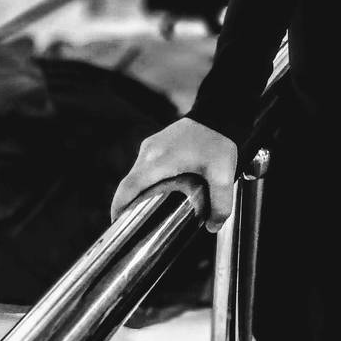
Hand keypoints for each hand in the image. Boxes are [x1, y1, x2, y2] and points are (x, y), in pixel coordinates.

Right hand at [110, 118, 238, 233]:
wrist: (219, 114)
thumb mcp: (223, 176)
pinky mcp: (155, 143)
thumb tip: (212, 226)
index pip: (129, 186)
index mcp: (160, 161)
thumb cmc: (219, 142)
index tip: (117, 223)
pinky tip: (154, 192)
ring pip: (135, 174)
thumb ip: (220, 204)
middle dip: (126, 204)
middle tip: (131, 226)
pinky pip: (143, 167)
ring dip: (134, 192)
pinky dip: (142, 182)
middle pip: (129, 183)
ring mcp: (151, 146)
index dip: (119, 206)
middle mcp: (150, 152)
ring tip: (142, 212)